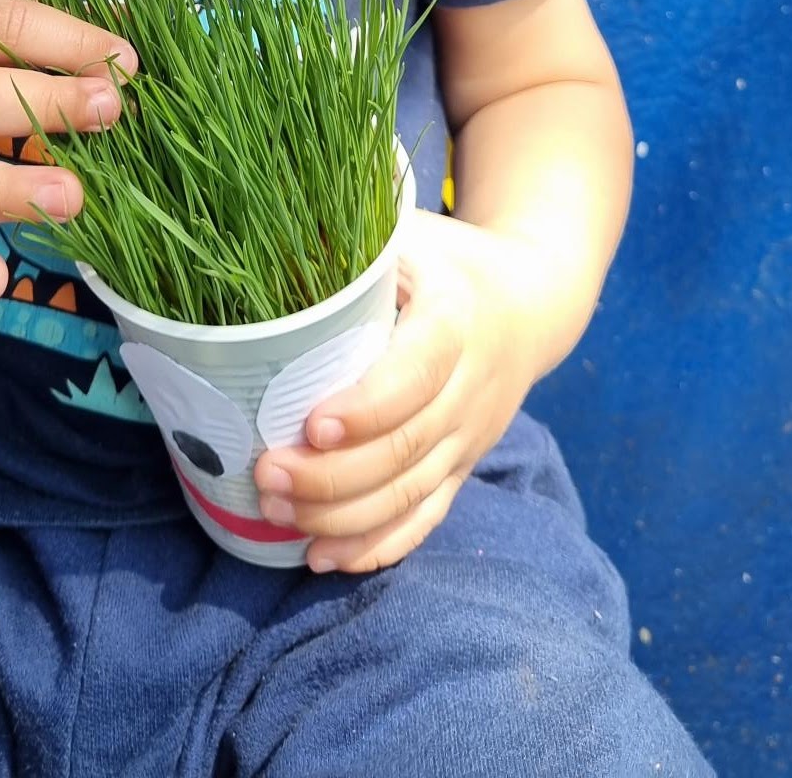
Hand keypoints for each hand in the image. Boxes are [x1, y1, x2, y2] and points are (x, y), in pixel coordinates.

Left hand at [252, 208, 558, 572]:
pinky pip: (424, 518)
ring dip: (342, 516)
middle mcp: (471, 385)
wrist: (530, 302)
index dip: (368, 407)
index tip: (311, 424)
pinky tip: (321, 558)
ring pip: (412, 493)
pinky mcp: (463, 467)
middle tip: (265, 475)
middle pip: (407, 447)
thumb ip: (347, 239)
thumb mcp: (407, 232)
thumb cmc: (446, 260)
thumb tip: (261, 238)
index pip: (418, 373)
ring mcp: (470, 435)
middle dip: (333, 475)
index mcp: (456, 318)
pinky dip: (375, 547)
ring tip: (275, 511)